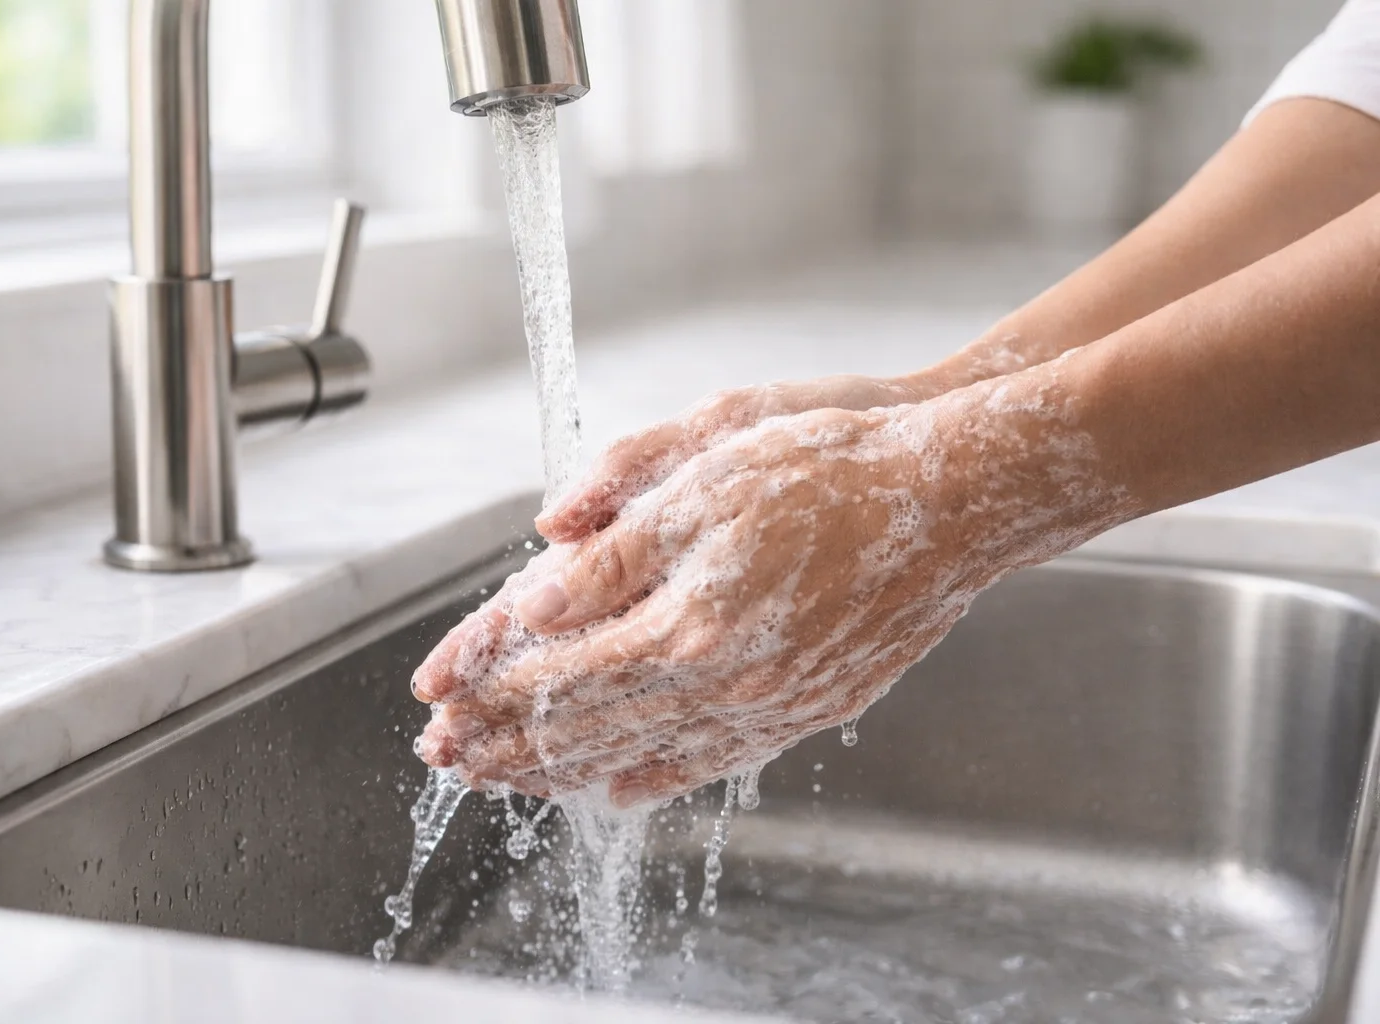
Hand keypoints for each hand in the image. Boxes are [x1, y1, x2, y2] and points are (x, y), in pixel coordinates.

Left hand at [414, 375, 1132, 805]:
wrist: (957, 498)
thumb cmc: (835, 465)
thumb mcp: (708, 468)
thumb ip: (616, 534)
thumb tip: (537, 579)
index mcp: (687, 616)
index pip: (553, 663)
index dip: (485, 676)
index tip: (430, 692)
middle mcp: (722, 678)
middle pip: (585, 724)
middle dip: (504, 739)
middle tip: (443, 756)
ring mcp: (767, 704)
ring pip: (639, 753)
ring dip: (560, 768)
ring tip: (505, 780)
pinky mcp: (804, 708)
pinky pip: (708, 762)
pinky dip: (649, 777)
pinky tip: (615, 790)